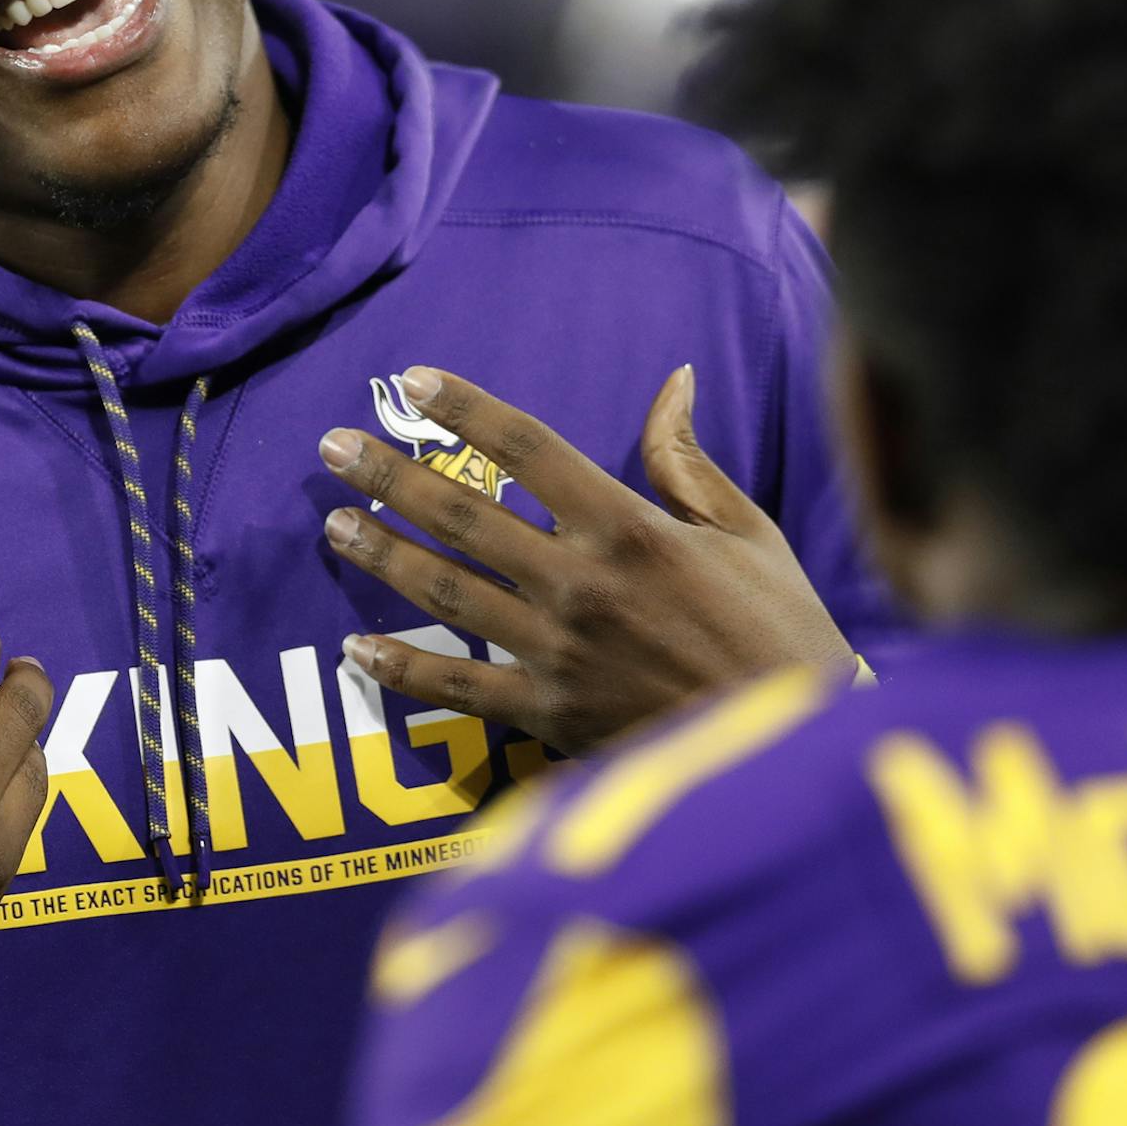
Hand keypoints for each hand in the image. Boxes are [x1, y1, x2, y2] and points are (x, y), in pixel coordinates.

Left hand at [320, 367, 854, 753]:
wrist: (793, 747)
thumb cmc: (778, 632)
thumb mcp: (748, 532)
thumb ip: (687, 460)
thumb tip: (674, 379)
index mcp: (629, 528)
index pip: (529, 449)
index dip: (467, 408)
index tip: (413, 381)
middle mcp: (581, 584)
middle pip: (466, 515)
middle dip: (392, 475)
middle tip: (333, 446)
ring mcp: (558, 652)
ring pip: (449, 594)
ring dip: (384, 555)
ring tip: (335, 524)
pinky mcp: (550, 715)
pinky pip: (460, 690)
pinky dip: (404, 673)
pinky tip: (357, 650)